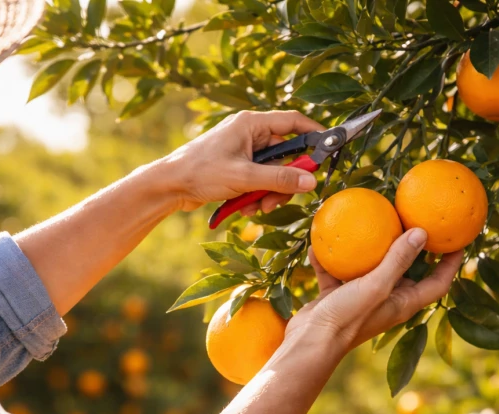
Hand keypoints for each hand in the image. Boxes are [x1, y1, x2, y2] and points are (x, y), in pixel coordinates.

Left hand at [158, 110, 323, 212]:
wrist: (169, 186)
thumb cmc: (200, 172)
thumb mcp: (244, 177)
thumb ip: (279, 178)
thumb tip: (310, 181)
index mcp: (251, 124)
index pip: (293, 122)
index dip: (314, 133)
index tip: (329, 148)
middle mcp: (249, 134)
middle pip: (285, 154)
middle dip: (284, 179)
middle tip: (280, 197)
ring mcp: (243, 152)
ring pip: (273, 172)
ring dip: (269, 192)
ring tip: (255, 207)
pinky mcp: (237, 168)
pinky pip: (259, 181)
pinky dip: (256, 195)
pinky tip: (243, 207)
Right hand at [285, 228, 462, 350]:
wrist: (309, 343)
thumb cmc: (348, 318)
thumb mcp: (376, 285)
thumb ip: (398, 260)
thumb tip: (422, 232)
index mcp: (403, 302)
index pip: (438, 282)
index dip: (451, 263)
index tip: (459, 240)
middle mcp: (386, 300)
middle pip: (406, 271)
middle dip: (411, 247)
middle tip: (413, 220)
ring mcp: (361, 298)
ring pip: (369, 268)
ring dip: (368, 249)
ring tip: (369, 223)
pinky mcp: (337, 297)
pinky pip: (336, 273)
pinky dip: (329, 260)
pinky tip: (318, 243)